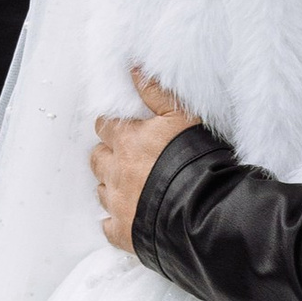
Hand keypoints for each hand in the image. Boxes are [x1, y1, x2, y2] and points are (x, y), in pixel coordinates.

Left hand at [91, 70, 199, 249]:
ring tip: (129, 186)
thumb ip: (156, 93)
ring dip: (111, 186)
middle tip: (125, 157)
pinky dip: (114, 221)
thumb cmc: (196, 159)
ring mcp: (118, 203)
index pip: (106, 126)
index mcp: (127, 141)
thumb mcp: (183, 117)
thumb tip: (134, 70)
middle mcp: (116, 171)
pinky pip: (108, 227)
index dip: (114, 128)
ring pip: (101, 191)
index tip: (122, 130)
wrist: (204, 209)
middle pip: (98, 158)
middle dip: (108, 155)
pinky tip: (125, 218)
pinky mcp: (124, 231)